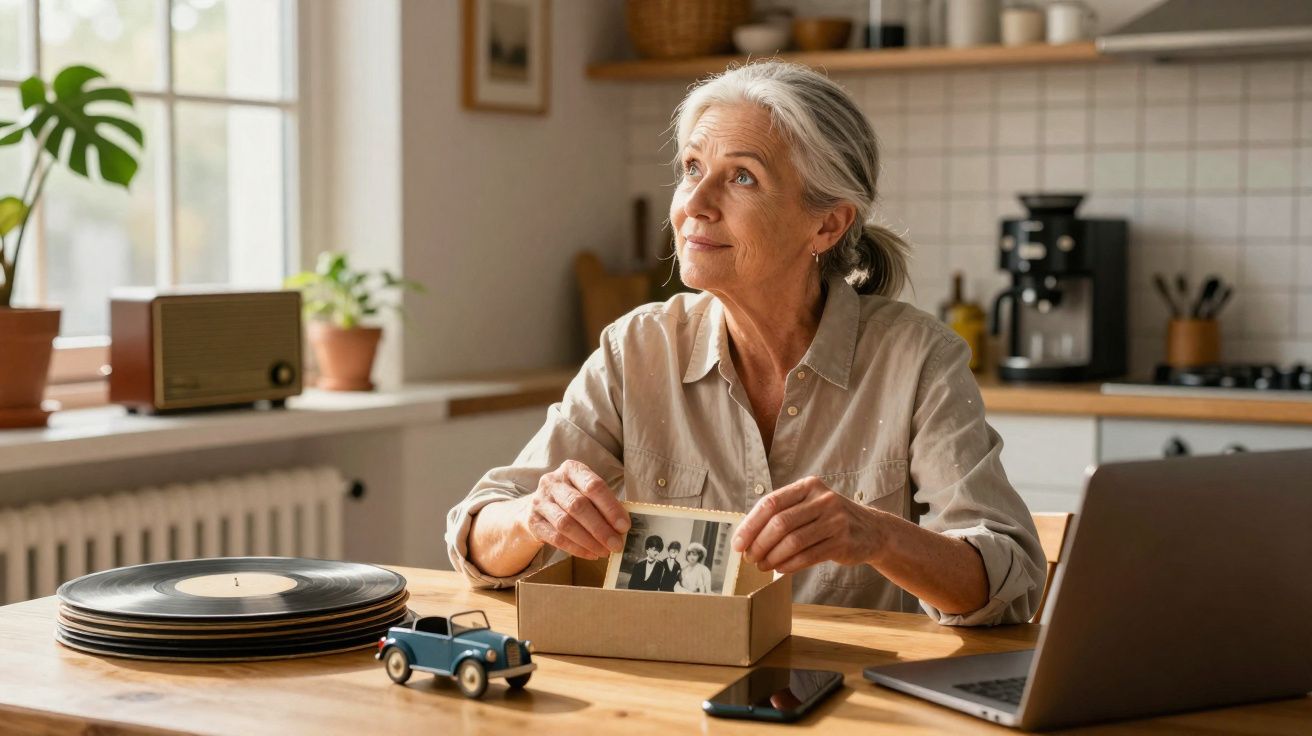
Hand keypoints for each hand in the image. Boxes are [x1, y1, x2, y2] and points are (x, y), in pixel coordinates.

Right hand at [517, 459, 629, 559]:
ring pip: (566, 523)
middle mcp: (552, 482)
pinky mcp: (533, 521)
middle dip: (601, 528)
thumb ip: (603, 504)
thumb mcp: (586, 493)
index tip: (624, 526)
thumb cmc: (572, 498)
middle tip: (616, 544)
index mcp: (571, 469)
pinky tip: (591, 554)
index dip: (610, 507)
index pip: (593, 485)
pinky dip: (577, 548)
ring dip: (589, 540)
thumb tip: (623, 527)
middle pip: (578, 505)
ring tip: (605, 551)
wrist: (538, 508)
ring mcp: (540, 501)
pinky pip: (556, 538)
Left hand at [732, 476, 884, 573]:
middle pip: (780, 523)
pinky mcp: (842, 542)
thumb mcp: (810, 505)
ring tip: (762, 566)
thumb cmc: (829, 519)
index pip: (770, 504)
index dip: (750, 525)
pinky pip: (808, 556)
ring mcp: (835, 520)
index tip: (737, 544)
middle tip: (750, 558)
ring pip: (792, 541)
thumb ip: (783, 513)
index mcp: (808, 486)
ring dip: (772, 557)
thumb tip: (747, 536)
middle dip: (759, 544)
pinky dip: (789, 565)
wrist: (872, 531)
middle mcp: (822, 499)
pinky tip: (780, 569)